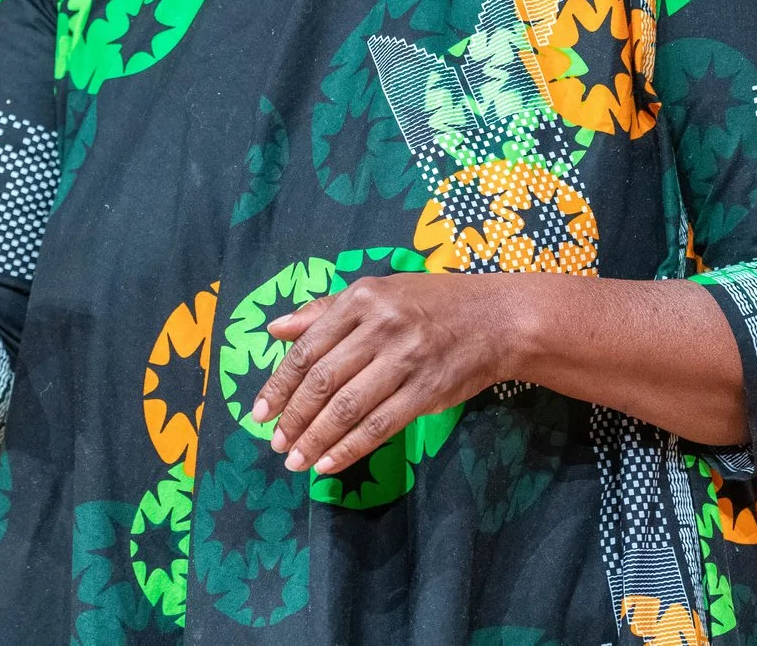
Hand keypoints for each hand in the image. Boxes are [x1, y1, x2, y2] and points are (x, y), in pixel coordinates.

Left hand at [246, 273, 517, 475]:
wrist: (498, 319)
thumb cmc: (432, 304)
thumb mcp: (378, 293)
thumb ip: (325, 311)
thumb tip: (275, 329)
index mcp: (362, 300)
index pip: (309, 347)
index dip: (280, 385)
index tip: (259, 413)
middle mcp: (381, 327)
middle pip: (323, 380)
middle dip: (294, 417)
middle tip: (276, 444)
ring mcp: (405, 360)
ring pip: (348, 407)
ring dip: (316, 439)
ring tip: (296, 461)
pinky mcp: (426, 391)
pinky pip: (380, 426)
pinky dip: (350, 448)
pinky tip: (329, 464)